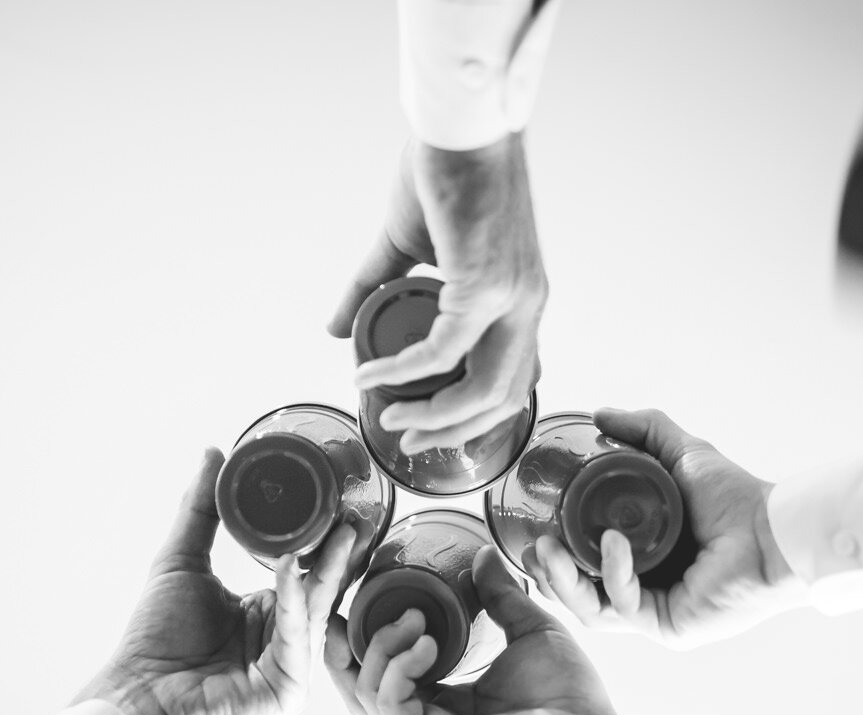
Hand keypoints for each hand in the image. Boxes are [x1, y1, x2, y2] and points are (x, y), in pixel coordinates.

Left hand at [74, 448, 354, 714]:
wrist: (136, 697)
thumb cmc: (154, 639)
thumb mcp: (181, 561)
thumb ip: (200, 509)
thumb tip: (213, 452)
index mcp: (265, 613)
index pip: (303, 573)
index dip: (321, 543)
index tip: (337, 504)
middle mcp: (282, 640)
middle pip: (318, 590)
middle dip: (338, 553)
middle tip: (354, 515)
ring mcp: (289, 669)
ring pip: (313, 611)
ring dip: (328, 571)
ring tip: (342, 532)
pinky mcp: (287, 693)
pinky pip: (296, 641)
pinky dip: (292, 602)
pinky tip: (291, 568)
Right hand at [326, 546, 620, 714]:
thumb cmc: (567, 697)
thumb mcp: (529, 631)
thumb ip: (502, 597)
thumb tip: (484, 556)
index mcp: (441, 703)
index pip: (382, 670)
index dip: (364, 635)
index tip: (361, 595)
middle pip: (355, 684)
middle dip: (344, 643)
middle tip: (349, 604)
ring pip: (363, 690)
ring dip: (380, 644)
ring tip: (415, 619)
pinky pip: (387, 701)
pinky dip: (398, 666)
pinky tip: (427, 643)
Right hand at [328, 133, 546, 453]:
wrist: (457, 128)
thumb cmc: (440, 175)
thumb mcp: (404, 247)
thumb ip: (373, 290)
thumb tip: (334, 329)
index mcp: (520, 301)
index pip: (514, 379)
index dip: (474, 416)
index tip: (428, 428)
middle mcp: (527, 305)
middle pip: (504, 399)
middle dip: (453, 432)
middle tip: (405, 438)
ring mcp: (511, 299)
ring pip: (482, 389)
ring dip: (433, 416)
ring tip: (388, 418)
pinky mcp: (484, 286)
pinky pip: (441, 351)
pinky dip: (403, 371)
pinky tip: (371, 374)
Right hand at [526, 408, 807, 649]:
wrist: (772, 528)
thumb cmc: (736, 497)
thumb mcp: (680, 454)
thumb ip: (643, 431)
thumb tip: (598, 414)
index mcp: (641, 558)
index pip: (584, 566)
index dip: (554, 558)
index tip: (531, 534)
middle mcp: (644, 588)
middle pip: (580, 593)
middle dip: (549, 576)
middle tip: (533, 549)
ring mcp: (654, 611)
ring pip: (592, 608)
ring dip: (565, 582)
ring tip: (548, 552)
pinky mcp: (668, 626)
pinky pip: (626, 607)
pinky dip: (615, 574)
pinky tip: (615, 544)